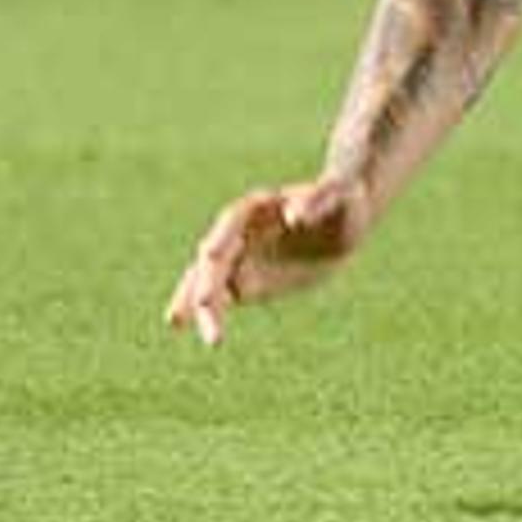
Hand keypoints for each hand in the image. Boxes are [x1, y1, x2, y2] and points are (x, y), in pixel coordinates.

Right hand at [163, 175, 370, 346]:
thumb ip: (316, 202)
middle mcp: (242, 231)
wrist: (344, 221)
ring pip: (208, 278)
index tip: (212, 256)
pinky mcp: (246, 280)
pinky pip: (219, 296)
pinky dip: (205, 310)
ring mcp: (240, 257)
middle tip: (203, 304)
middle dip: (208, 277)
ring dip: (194, 299)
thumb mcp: (340, 197)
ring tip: (177, 322)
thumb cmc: (343, 201)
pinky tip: (182, 324)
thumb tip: (292, 216)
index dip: (222, 237)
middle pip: (217, 255)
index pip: (233, 221)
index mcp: (260, 206)